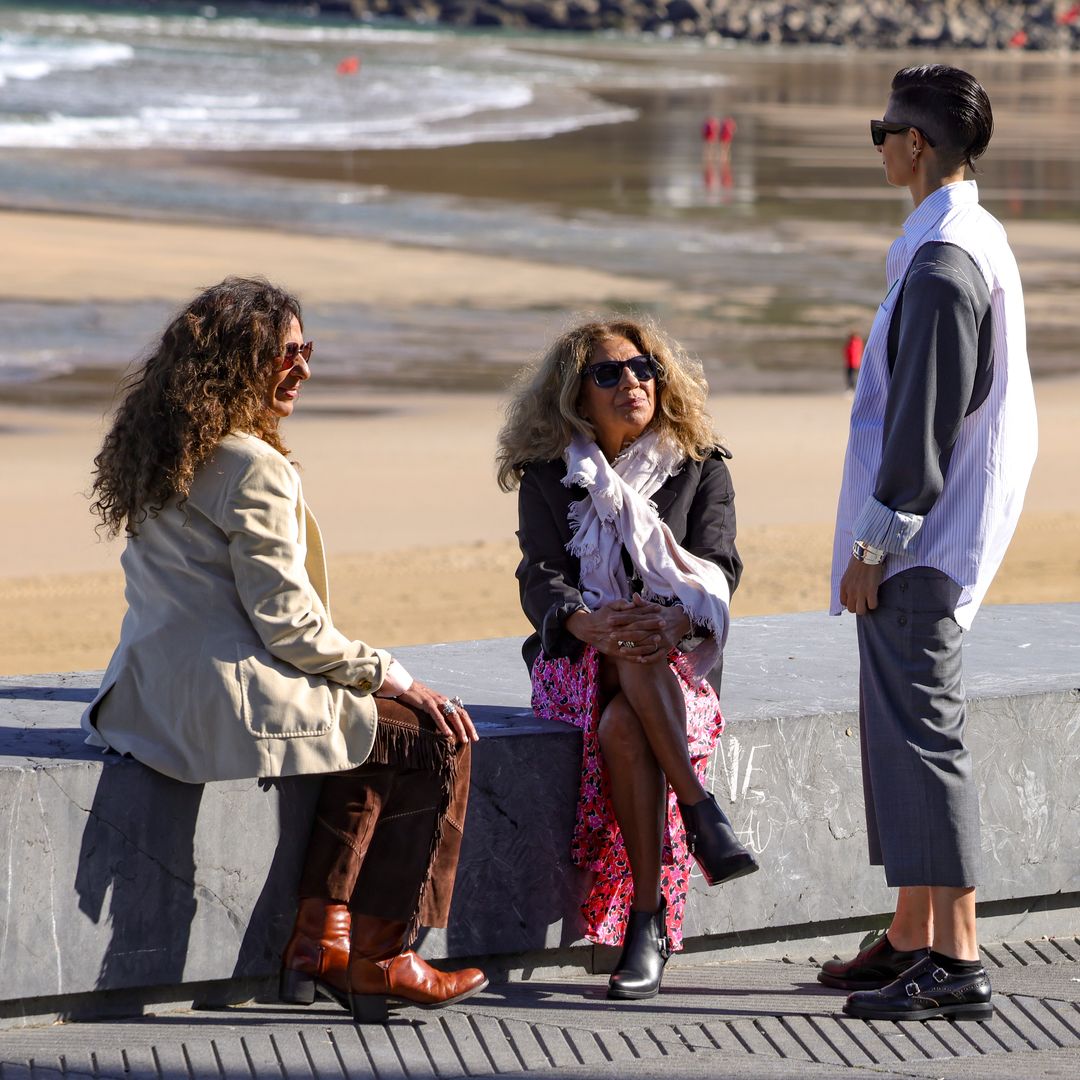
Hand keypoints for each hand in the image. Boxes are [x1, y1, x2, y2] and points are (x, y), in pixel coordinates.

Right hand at [395, 679, 478, 743]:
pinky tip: (447, 734)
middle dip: (469, 727)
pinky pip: (437, 716)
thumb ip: (437, 712)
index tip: (474, 736)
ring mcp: (436, 702)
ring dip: (459, 728)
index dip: (469, 724)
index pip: (462, 713)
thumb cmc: (416, 697)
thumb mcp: (430, 704)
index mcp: (445, 702)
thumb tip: (443, 725)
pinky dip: (444, 725)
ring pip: (452, 716)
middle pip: (461, 714)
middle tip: (474, 739)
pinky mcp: (427, 703)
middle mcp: (444, 701)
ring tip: (464, 739)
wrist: (404, 685)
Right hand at [567, 596, 690, 664]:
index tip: (659, 609)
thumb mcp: (609, 606)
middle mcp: (615, 630)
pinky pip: (624, 656)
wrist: (586, 628)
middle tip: (664, 623)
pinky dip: (634, 657)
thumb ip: (621, 604)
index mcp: (616, 618)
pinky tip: (645, 657)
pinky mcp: (612, 651)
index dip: (647, 611)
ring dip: (645, 642)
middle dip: (650, 625)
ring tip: (658, 640)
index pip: (634, 614)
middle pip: (636, 627)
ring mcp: (614, 642)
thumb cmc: (601, 615)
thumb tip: (633, 602)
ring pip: (632, 643)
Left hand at [839, 555, 884, 614]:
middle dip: (858, 607)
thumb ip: (849, 583)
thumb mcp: (848, 573)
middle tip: (864, 602)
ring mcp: (860, 592)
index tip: (856, 599)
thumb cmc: (859, 561)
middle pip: (851, 609)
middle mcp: (850, 590)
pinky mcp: (871, 591)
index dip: (851, 602)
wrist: (867, 554)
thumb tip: (852, 590)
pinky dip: (874, 604)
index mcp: (843, 586)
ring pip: (860, 611)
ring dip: (866, 608)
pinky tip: (875, 598)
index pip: (843, 603)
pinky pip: (872, 605)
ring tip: (869, 602)